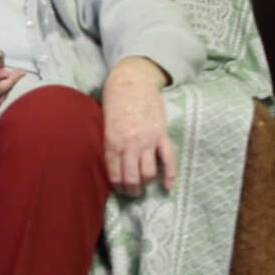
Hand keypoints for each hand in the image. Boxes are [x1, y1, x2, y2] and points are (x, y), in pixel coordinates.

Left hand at [101, 56, 174, 196]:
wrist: (132, 81)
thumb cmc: (114, 100)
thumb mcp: (105, 123)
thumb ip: (109, 142)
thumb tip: (112, 163)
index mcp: (111, 141)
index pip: (114, 174)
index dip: (118, 186)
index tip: (120, 190)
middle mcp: (129, 144)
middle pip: (131, 178)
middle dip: (132, 190)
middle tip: (133, 193)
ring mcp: (147, 140)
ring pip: (148, 173)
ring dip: (146, 184)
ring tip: (145, 188)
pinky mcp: (161, 135)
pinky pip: (168, 160)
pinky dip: (169, 176)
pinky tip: (167, 186)